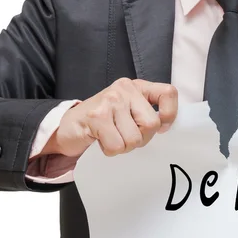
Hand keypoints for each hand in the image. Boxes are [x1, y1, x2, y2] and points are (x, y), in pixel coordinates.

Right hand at [43, 78, 177, 156]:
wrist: (68, 127)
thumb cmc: (103, 123)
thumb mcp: (129, 112)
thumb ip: (148, 115)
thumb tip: (165, 127)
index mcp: (137, 87)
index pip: (168, 93)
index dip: (169, 115)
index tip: (160, 127)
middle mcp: (125, 89)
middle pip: (152, 124)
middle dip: (141, 138)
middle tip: (125, 136)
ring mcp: (110, 100)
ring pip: (134, 138)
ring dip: (124, 146)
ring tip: (111, 137)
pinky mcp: (96, 116)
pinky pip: (117, 145)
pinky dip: (110, 150)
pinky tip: (101, 140)